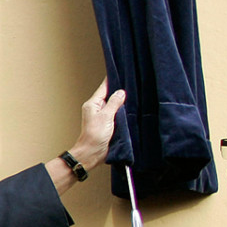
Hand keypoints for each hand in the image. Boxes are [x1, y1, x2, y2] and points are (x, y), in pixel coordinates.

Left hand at [45, 78, 124, 194]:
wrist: (92, 154)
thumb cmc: (94, 136)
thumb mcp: (106, 116)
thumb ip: (114, 103)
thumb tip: (121, 92)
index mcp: (93, 104)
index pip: (104, 87)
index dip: (112, 80)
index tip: (121, 72)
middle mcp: (97, 109)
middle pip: (110, 96)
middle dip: (120, 92)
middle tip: (132, 84)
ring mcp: (103, 117)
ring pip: (114, 106)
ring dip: (122, 104)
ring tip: (134, 96)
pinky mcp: (108, 125)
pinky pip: (117, 115)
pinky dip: (123, 113)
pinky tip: (131, 110)